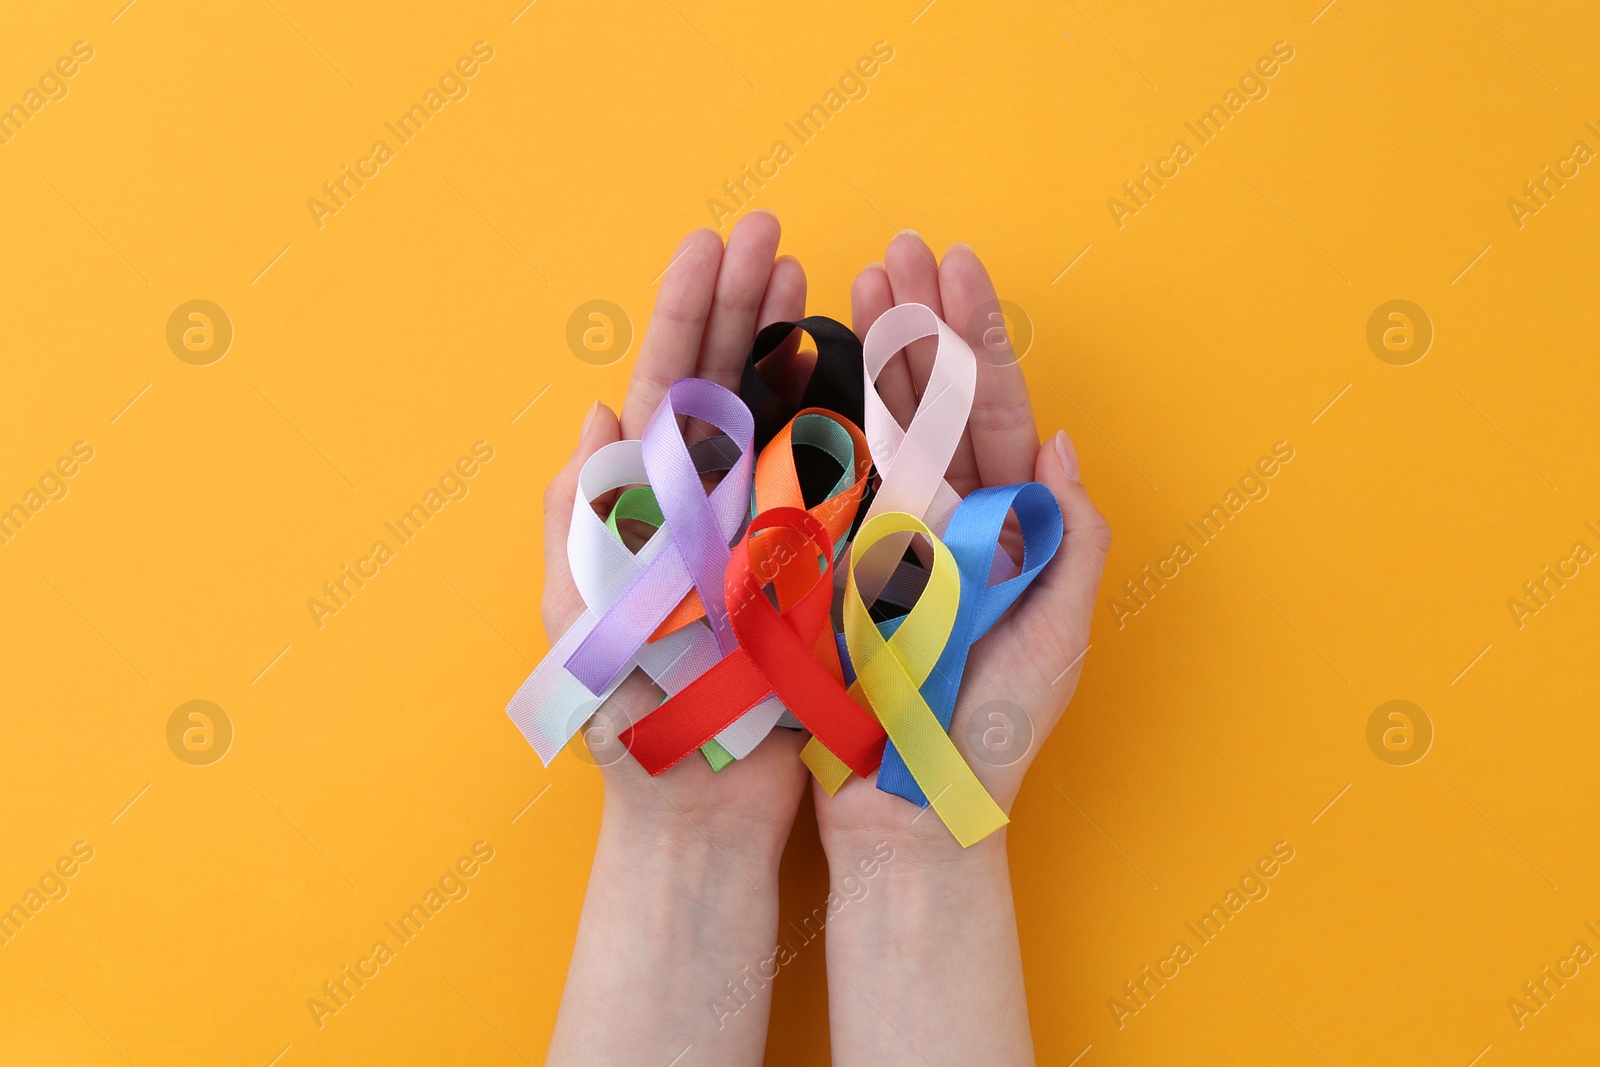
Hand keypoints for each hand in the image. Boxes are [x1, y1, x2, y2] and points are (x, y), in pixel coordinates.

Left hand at [538, 211, 812, 862]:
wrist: (704, 804)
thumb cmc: (634, 722)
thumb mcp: (580, 623)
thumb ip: (579, 523)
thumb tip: (593, 418)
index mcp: (645, 504)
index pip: (665, 386)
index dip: (686, 313)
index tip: (711, 244)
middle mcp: (703, 502)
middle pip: (721, 381)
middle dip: (741, 302)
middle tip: (770, 230)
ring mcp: (759, 528)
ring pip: (778, 415)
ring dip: (790, 342)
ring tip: (809, 273)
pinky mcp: (809, 563)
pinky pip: (829, 478)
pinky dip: (843, 418)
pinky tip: (855, 368)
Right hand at [813, 232, 1112, 864]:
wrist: (905, 810)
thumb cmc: (989, 733)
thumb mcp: (1054, 642)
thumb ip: (1070, 546)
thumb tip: (1067, 450)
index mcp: (1007, 528)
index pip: (996, 413)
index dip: (977, 338)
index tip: (956, 268)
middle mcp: (948, 521)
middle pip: (938, 404)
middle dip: (922, 322)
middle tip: (899, 247)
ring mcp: (887, 537)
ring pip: (880, 429)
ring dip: (871, 354)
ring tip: (854, 281)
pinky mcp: (834, 563)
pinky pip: (828, 482)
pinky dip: (818, 421)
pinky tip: (808, 366)